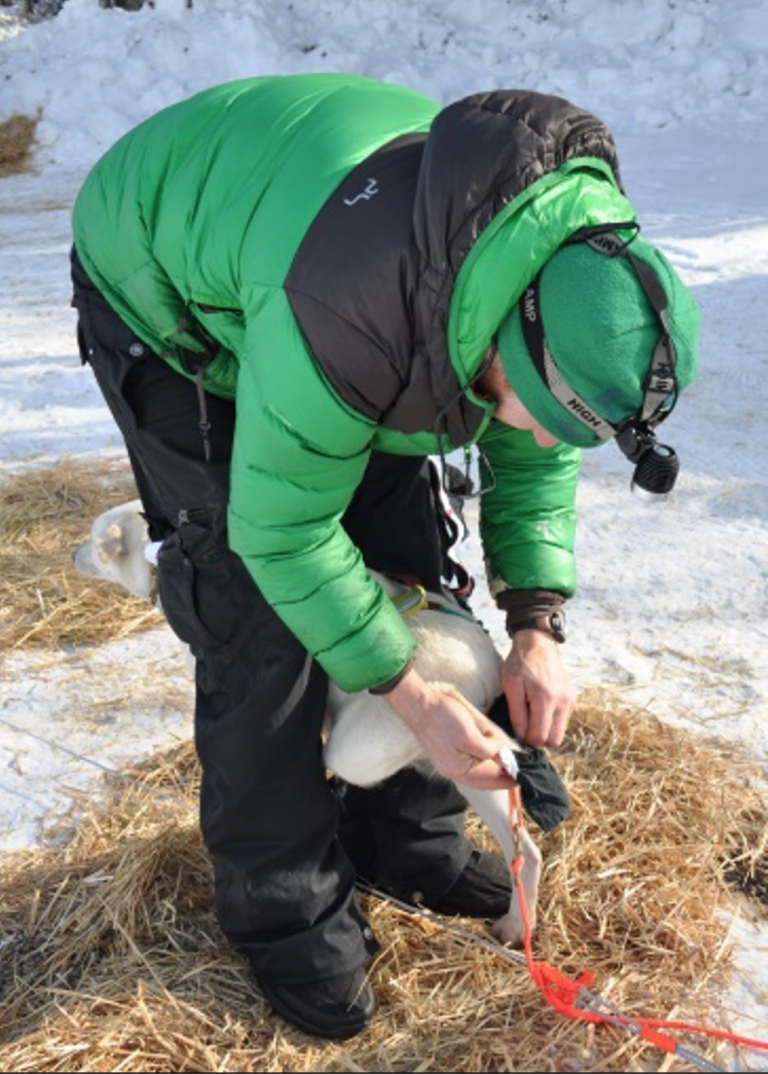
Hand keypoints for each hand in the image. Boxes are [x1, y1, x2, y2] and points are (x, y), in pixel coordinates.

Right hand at [386, 669, 516, 790]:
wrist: (419, 705)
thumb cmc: (443, 717)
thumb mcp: (470, 734)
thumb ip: (488, 750)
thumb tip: (502, 756)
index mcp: (459, 769)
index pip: (490, 778)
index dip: (508, 777)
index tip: (523, 776)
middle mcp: (454, 772)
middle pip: (483, 782)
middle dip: (501, 779)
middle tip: (519, 775)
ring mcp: (449, 765)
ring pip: (476, 776)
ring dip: (492, 774)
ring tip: (507, 768)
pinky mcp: (447, 756)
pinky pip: (469, 768)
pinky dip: (482, 767)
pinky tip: (488, 759)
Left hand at [503, 630, 574, 746]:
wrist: (537, 644)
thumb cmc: (520, 663)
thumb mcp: (511, 686)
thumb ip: (517, 714)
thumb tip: (521, 736)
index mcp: (545, 699)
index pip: (540, 737)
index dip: (526, 738)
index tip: (518, 729)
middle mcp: (562, 702)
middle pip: (554, 740)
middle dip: (539, 737)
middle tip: (526, 724)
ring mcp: (569, 700)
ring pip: (560, 732)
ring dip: (546, 729)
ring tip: (532, 713)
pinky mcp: (572, 698)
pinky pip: (563, 720)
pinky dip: (552, 720)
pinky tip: (540, 706)